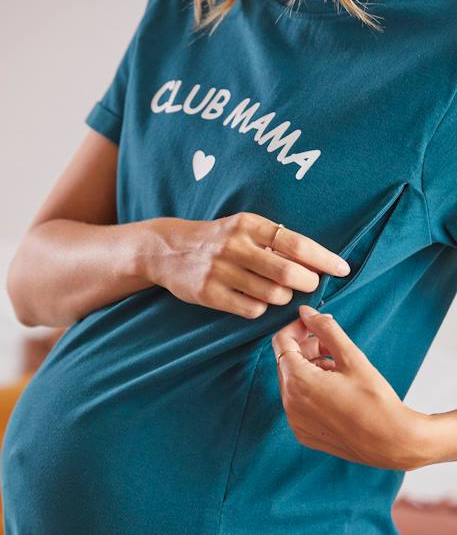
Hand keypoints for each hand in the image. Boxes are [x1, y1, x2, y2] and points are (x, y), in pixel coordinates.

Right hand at [138, 213, 350, 318]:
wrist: (169, 250)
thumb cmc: (218, 239)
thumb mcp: (244, 228)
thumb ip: (275, 241)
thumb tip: (316, 261)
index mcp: (249, 225)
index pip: (296, 243)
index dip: (324, 259)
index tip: (343, 269)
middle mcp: (235, 245)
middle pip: (287, 273)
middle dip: (307, 283)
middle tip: (309, 284)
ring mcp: (220, 270)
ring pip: (272, 295)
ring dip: (284, 298)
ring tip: (279, 291)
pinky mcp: (209, 293)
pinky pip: (251, 309)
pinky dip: (261, 309)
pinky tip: (256, 300)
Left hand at [271, 305, 432, 469]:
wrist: (394, 443)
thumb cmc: (376, 400)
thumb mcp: (351, 357)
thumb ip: (325, 329)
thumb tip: (306, 312)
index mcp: (297, 382)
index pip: (281, 342)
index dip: (297, 327)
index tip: (314, 324)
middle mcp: (289, 404)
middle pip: (286, 362)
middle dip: (306, 348)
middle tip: (333, 346)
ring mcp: (295, 421)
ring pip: (292, 382)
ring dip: (310, 368)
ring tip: (339, 368)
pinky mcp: (304, 433)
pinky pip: (298, 402)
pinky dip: (311, 390)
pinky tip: (336, 389)